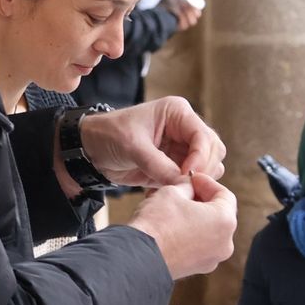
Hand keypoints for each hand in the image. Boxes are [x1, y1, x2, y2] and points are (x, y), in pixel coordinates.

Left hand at [79, 96, 226, 186]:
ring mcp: (183, 147)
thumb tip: (185, 184)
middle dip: (203, 170)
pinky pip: (194, 178)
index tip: (187, 176)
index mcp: (177, 113)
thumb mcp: (132, 147)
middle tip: (185, 186)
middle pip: (213, 151)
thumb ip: (159, 166)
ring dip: (197, 180)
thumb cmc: (109, 136)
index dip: (200, 158)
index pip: (204, 136)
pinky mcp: (177, 164)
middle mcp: (185, 128)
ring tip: (175, 189)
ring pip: (209, 166)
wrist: (92, 150)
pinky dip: (187, 187)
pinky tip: (169, 192)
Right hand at [129, 172, 236, 278]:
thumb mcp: (172, 191)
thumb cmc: (157, 223)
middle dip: (199, 199)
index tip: (191, 178)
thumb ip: (187, 186)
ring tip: (171, 206)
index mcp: (225, 222)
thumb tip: (189, 186)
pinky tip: (170, 225)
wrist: (139, 257)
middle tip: (181, 190)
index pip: (225, 195)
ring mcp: (212, 259)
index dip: (207, 182)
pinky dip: (188, 233)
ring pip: (207, 230)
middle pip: (218, 214)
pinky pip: (197, 245)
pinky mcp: (197, 268)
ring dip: (192, 216)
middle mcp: (224, 243)